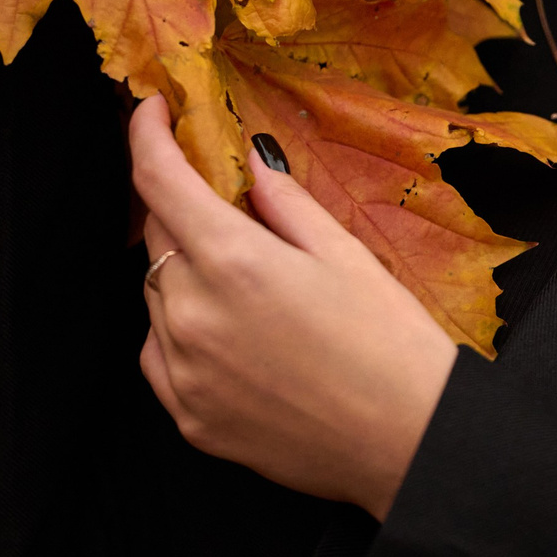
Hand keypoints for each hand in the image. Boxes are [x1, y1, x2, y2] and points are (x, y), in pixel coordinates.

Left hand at [129, 94, 457, 519]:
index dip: (145, 134)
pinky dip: (178, 330)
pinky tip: (228, 332)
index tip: (150, 111)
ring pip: (155, 292)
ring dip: (183, 271)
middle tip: (223, 204)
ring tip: (246, 283)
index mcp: (233, 261)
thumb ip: (283, 202)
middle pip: (156, 233)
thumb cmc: (391, 345)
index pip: (158, 179)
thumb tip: (249, 162)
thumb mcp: (344, 252)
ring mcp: (185, 372)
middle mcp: (194, 315)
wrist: (411, 445)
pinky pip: (157, 351)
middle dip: (180, 206)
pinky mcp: (188, 417)